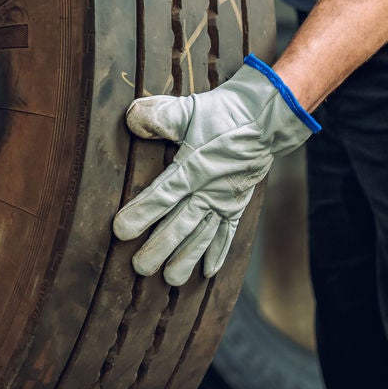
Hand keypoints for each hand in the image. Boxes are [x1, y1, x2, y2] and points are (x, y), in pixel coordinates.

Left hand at [112, 55, 317, 283]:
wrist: (267, 117)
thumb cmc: (223, 112)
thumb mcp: (187, 109)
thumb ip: (158, 115)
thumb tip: (130, 120)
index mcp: (195, 166)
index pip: (164, 194)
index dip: (142, 213)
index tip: (120, 231)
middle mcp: (211, 189)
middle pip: (181, 224)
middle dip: (159, 247)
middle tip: (139, 269)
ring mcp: (226, 199)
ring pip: (203, 235)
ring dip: (186, 258)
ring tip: (171, 280)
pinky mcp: (237, 203)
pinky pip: (227, 233)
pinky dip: (218, 252)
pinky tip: (208, 273)